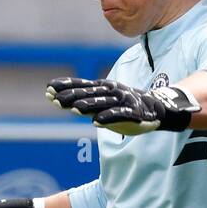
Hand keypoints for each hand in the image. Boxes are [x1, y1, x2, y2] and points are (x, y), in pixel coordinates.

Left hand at [45, 77, 200, 134]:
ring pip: (102, 103)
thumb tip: (61, 101)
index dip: (65, 86)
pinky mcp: (134, 113)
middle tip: (53, 98)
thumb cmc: (128, 106)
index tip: (48, 88)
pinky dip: (108, 118)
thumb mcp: (105, 101)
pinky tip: (96, 122)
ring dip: (87, 105)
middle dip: (71, 95)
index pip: (81, 85)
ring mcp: (123, 101)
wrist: (158, 109)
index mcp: (104, 88)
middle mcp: (112, 91)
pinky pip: (119, 115)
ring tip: (73, 109)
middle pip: (88, 93)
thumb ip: (86, 101)